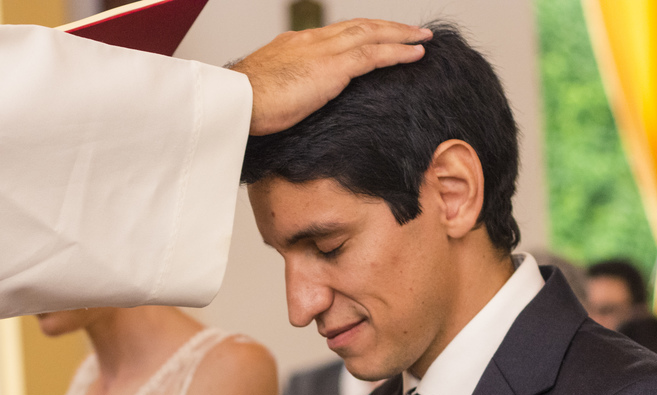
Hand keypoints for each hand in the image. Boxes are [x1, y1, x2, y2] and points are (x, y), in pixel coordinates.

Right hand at [231, 19, 431, 134]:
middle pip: (359, 27)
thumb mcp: (269, 93)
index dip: (362, 34)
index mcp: (295, 46)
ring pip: (371, 34)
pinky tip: (415, 54)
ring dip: (399, 35)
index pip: (337, 34)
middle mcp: (311, 41)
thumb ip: (289, 90)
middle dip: (387, 27)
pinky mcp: (333, 68)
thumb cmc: (243, 106)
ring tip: (421, 39)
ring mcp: (323, 51)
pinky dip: (398, 52)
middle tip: (411, 31)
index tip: (378, 37)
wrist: (235, 101)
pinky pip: (373, 55)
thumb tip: (299, 103)